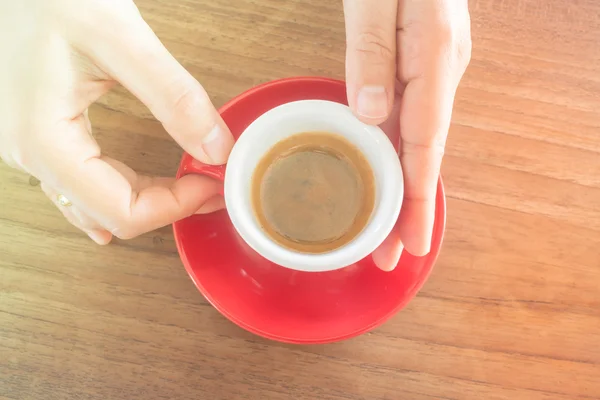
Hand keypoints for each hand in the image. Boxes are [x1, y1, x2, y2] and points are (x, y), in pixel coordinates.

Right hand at [0, 0, 233, 243]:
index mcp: (44, 141)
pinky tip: (139, 189)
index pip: (121, 211)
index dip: (175, 206)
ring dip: (146, 201)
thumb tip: (216, 148)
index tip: (212, 182)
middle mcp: (30, 154)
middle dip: (167, 206)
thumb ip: (173, 97)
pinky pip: (81, 182)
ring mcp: (29, 145)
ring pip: (95, 203)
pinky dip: (120, 189)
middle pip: (109, 214)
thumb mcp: (119, 38)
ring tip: (189, 183)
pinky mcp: (38, 132)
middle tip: (210, 183)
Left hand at [343, 0, 471, 269]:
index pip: (425, 141)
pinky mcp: (418, 64)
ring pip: (417, 140)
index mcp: (433, 56)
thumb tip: (371, 114)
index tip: (408, 241)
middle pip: (424, 151)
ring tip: (385, 230)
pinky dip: (398, 154)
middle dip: (409, 207)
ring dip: (402, 187)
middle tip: (390, 254)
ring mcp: (432, 68)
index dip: (416, 196)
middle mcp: (440, 69)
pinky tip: (386, 175)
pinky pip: (409, 120)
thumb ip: (373, 54)